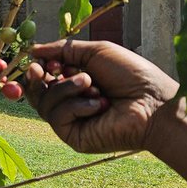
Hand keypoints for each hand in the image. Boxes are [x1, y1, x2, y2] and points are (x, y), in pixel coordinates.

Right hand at [23, 39, 178, 153]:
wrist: (153, 102)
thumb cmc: (131, 75)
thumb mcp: (96, 53)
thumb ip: (64, 50)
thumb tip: (33, 50)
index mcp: (77, 83)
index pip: (44, 78)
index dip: (37, 69)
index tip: (37, 60)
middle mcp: (72, 103)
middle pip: (37, 93)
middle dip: (38, 79)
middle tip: (44, 69)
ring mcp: (72, 122)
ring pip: (45, 103)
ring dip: (66, 87)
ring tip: (91, 83)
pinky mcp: (74, 138)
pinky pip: (57, 117)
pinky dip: (75, 105)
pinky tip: (98, 104)